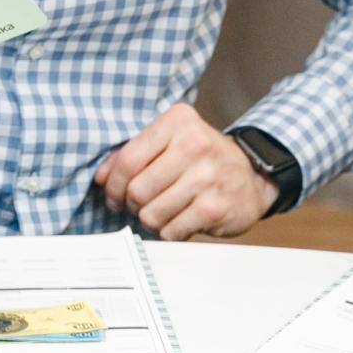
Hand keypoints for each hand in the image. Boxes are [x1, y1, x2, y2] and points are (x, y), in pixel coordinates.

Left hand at [93, 103, 275, 239]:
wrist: (252, 176)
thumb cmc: (201, 158)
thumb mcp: (168, 142)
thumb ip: (132, 153)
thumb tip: (100, 177)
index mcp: (178, 121)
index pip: (128, 159)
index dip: (112, 183)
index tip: (112, 194)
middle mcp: (195, 144)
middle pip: (137, 189)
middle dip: (131, 203)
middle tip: (137, 205)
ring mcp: (208, 177)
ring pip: (151, 213)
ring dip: (150, 219)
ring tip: (159, 212)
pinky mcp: (215, 208)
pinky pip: (171, 231)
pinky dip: (168, 231)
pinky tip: (178, 220)